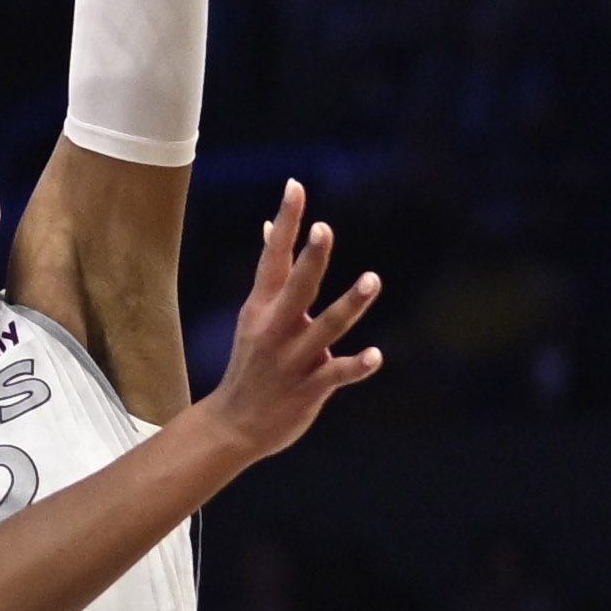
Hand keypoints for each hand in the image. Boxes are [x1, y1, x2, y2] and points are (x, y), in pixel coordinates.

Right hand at [203, 182, 381, 459]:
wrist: (234, 424)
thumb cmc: (252, 361)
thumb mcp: (255, 314)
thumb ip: (271, 272)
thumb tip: (271, 225)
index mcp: (262, 307)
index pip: (273, 256)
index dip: (287, 221)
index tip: (296, 186)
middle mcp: (275, 328)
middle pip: (296, 287)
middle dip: (310, 259)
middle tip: (325, 229)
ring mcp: (292, 359)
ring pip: (324, 328)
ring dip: (349, 304)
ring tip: (372, 279)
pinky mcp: (308, 389)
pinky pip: (335, 374)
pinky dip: (356, 365)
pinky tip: (376, 355)